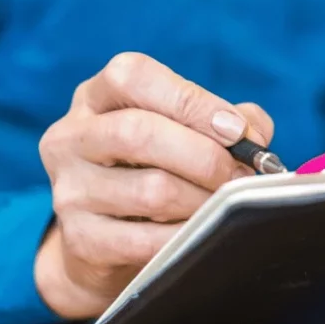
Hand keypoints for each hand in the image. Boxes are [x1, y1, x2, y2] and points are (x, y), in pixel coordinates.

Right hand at [35, 52, 273, 319]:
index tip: (237, 130)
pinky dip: (186, 237)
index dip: (192, 101)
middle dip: (205, 157)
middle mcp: (71, 137)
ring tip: (227, 208)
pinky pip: (145, 240)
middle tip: (243, 176)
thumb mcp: (181, 133)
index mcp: (96, 97)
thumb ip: (225, 122)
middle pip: (139, 133)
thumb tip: (255, 135)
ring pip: (150, 191)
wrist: (101, 246)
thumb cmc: (153, 171)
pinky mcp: (80, 239)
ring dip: (203, 201)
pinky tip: (202, 234)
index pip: (134, 77)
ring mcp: (70, 189)